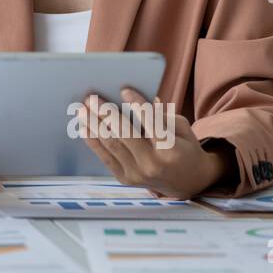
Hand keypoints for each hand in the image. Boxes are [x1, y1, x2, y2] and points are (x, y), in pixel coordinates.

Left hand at [77, 86, 232, 199]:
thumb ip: (161, 115)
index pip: (152, 124)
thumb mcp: (182, 128)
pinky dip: (93, 141)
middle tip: (92, 98)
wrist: (189, 182)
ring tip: (82, 110)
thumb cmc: (184, 147)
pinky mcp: (125, 179)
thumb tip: (139, 99)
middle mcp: (152, 165)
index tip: (124, 90)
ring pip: (111, 145)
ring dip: (94, 125)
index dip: (138, 106)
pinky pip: (105, 157)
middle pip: (125, 135)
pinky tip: (84, 128)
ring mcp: (137, 174)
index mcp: (171, 150)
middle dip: (106, 114)